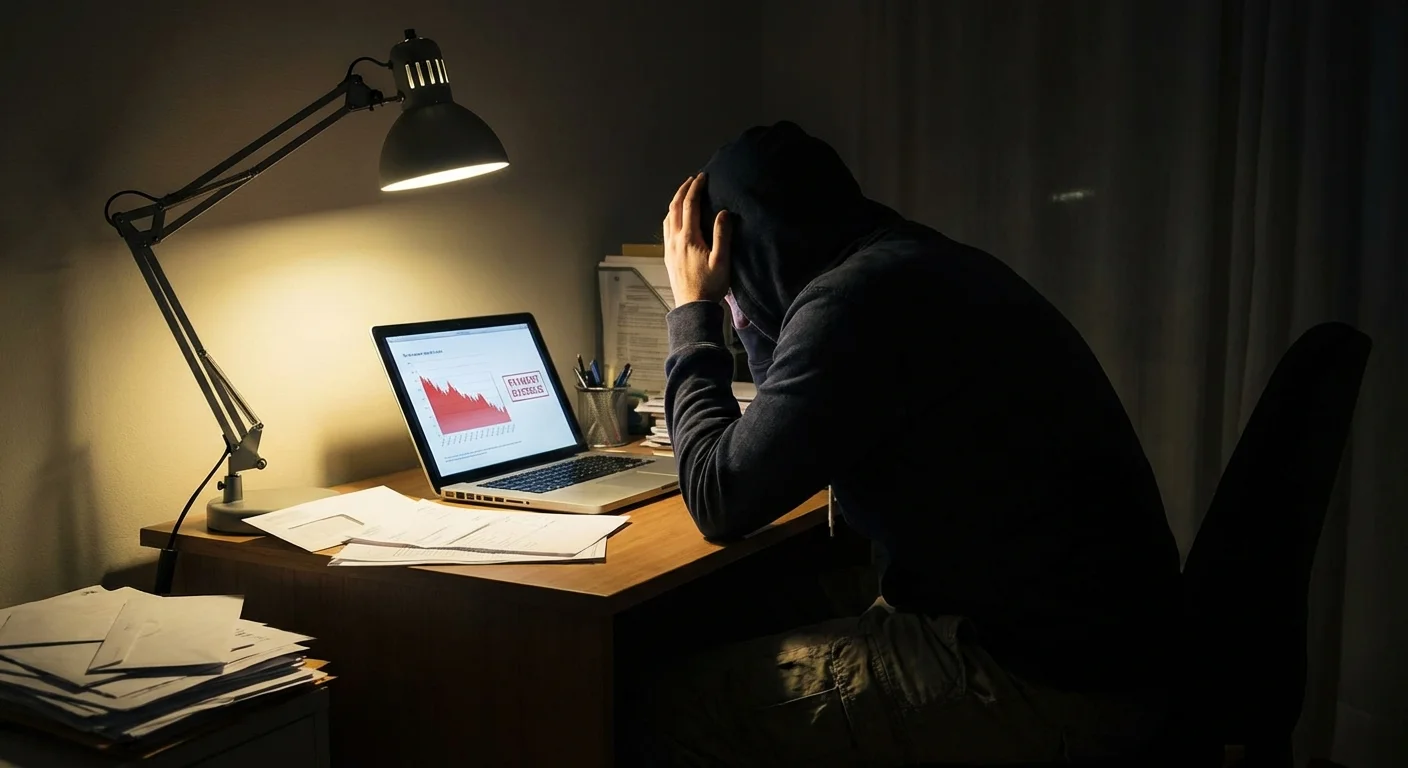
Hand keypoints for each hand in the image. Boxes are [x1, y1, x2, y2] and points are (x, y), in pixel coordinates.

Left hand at [663, 173, 730, 305]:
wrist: (692, 307)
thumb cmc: (710, 286)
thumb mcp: (721, 260)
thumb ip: (722, 234)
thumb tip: (723, 212)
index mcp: (689, 238)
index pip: (690, 205)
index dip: (696, 188)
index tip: (702, 177)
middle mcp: (675, 240)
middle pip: (675, 207)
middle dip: (683, 190)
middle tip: (692, 180)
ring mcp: (669, 248)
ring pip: (668, 217)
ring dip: (675, 202)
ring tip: (684, 194)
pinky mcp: (668, 256)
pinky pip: (666, 228)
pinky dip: (671, 215)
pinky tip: (676, 218)